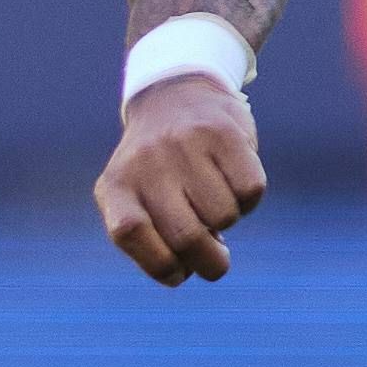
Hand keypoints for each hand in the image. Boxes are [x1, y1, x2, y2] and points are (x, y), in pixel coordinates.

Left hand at [96, 74, 269, 285]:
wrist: (174, 96)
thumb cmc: (156, 171)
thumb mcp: (135, 201)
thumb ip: (153, 241)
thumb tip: (192, 267)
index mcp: (116, 187)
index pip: (130, 233)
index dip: (161, 265)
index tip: (178, 270)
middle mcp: (146, 163)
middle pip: (186, 237)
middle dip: (210, 263)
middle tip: (217, 259)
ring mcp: (184, 145)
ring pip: (224, 216)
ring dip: (228, 221)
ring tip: (214, 201)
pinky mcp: (223, 133)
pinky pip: (250, 190)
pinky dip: (249, 199)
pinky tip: (232, 183)